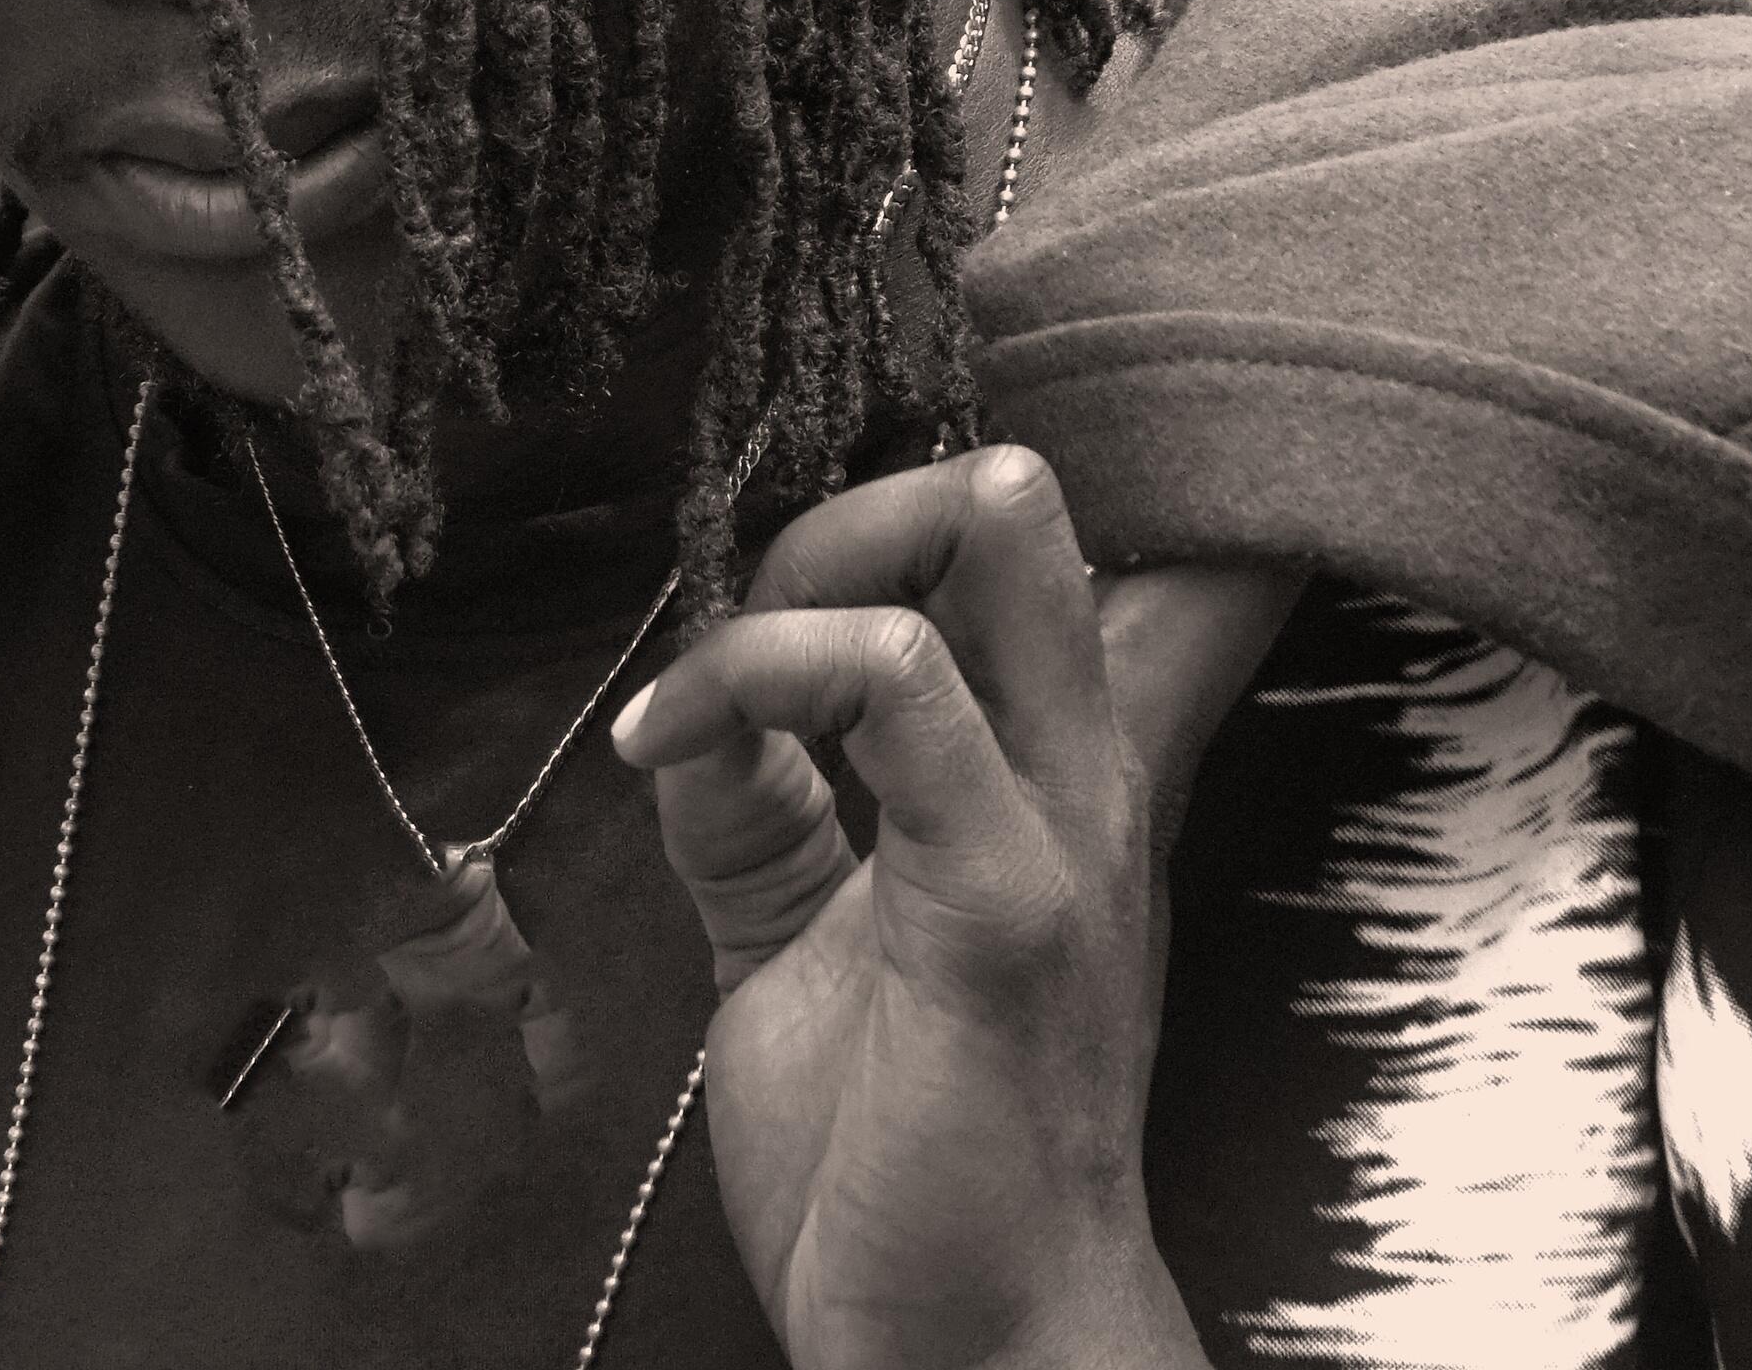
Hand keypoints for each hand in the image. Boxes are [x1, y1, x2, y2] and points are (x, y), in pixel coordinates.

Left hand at [611, 446, 1298, 1369]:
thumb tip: (689, 699)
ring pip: (991, 538)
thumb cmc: (905, 1146)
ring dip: (811, 553)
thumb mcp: (805, 932)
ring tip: (704, 667)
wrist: (969, 1346)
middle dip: (865, 487)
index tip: (827, 493)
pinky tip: (666, 736)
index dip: (965, 469)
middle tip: (744, 585)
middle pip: (1023, 496)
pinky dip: (751, 670)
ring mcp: (1060, 821)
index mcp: (1056, 768)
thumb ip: (761, 806)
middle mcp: (1086, 767)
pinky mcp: (1002, 895)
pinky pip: (895, 685)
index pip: (1077, 548)